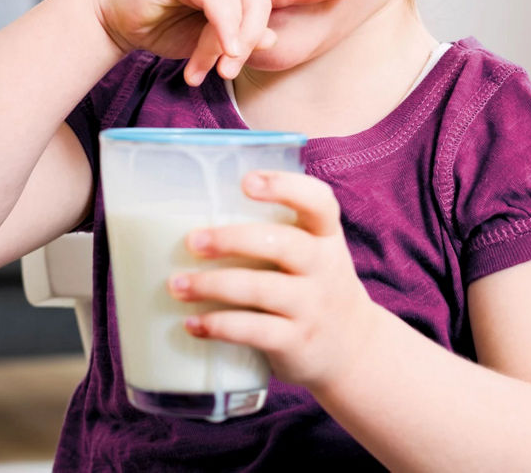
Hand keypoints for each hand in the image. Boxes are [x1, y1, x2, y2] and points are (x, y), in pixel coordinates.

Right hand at [91, 0, 356, 84]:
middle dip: (254, 39)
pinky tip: (217, 49)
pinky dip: (222, 27)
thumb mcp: (208, 42)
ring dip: (233, 40)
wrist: (112, 16)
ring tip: (215, 66)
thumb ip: (238, 39)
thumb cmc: (160, 24)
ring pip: (246, 1)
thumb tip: (268, 39)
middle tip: (227, 68)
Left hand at [168, 169, 382, 391]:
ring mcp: (312, 306)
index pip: (318, 201)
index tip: (246, 182)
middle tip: (192, 241)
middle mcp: (325, 267)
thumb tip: (197, 212)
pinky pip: (254, 331)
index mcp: (326, 236)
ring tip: (177, 285)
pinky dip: (219, 326)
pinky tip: (193, 323)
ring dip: (212, 284)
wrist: (354, 348)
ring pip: (261, 289)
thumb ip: (276, 231)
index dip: (285, 186)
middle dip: (232, 240)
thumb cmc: (315, 286)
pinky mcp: (297, 342)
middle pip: (282, 244)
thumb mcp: (314, 252)